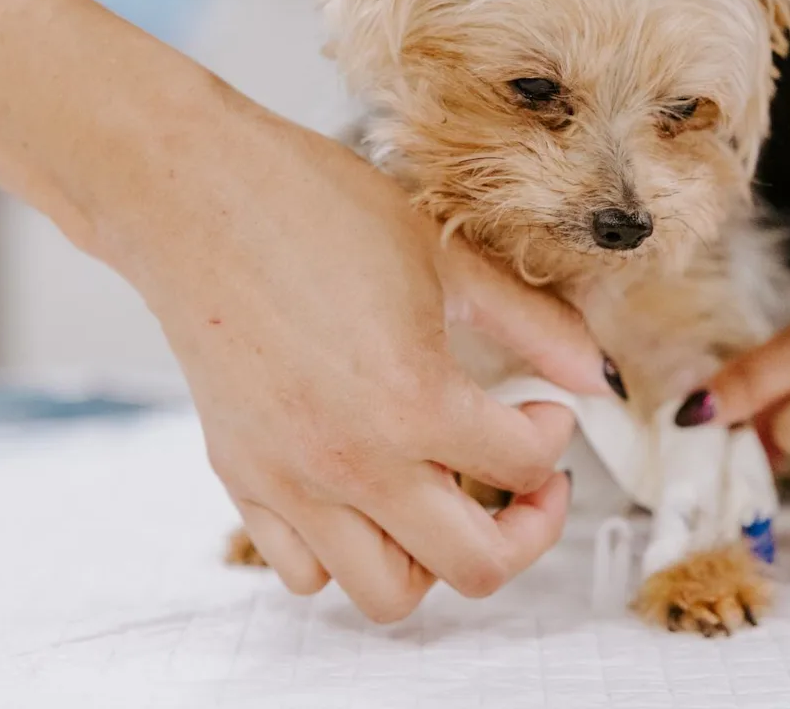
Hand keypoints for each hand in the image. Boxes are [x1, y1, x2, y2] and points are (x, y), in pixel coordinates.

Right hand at [96, 106, 615, 621]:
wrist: (192, 196)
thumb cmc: (312, 210)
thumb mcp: (446, 258)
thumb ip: (534, 326)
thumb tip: (597, 376)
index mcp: (411, 400)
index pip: (524, 467)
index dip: (554, 436)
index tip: (544, 408)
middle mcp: (351, 460)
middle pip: (475, 567)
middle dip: (526, 531)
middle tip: (529, 485)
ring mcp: (291, 481)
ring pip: (388, 594)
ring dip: (436, 558)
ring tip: (449, 497)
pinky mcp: (243, 480)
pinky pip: (306, 572)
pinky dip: (349, 554)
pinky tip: (372, 492)